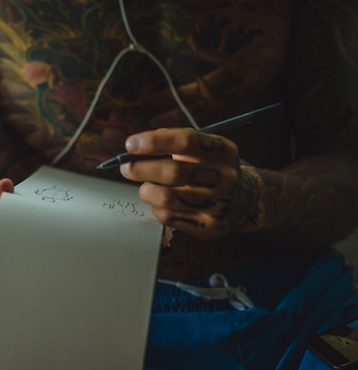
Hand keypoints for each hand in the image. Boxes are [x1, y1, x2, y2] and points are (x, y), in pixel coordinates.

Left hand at [120, 128, 261, 240]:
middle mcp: (226, 178)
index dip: (154, 142)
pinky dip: (156, 208)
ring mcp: (220, 205)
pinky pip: (169, 217)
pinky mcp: (210, 227)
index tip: (130, 144)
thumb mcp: (202, 151)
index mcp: (224, 152)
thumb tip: (135, 147)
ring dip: (147, 190)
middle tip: (126, 168)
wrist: (243, 201)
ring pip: (167, 197)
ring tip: (145, 187)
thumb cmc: (210, 169)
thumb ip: (172, 143)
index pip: (186, 141)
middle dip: (142, 169)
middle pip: (174, 172)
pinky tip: (161, 202)